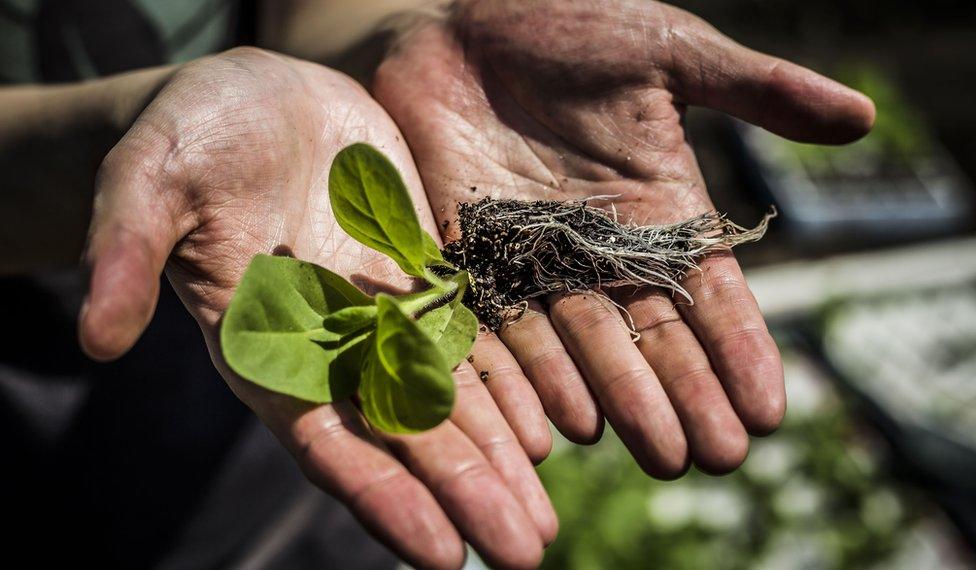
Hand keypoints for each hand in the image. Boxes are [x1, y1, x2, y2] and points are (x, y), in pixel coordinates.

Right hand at [80, 47, 554, 568]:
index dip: (383, 496)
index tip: (441, 553)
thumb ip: (129, 252)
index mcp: (267, 347)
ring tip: (544, 514)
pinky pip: (474, 334)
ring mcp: (383, 313)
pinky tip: (553, 423)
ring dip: (499, 455)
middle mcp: (332, 347)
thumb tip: (94, 336)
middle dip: (465, 493)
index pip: (327, 441)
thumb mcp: (149, 179)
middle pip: (406, 435)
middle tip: (527, 552)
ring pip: (451, 397)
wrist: (254, 95)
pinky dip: (511, 378)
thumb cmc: (190, 135)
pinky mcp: (421, 274)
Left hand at [373, 0, 873, 475]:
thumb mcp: (668, 52)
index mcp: (656, 207)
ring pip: (580, 343)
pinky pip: (499, 323)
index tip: (768, 408)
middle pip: (648, 332)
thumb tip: (861, 116)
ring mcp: (532, 256)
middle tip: (713, 456)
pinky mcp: (469, 254)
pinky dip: (528, 374)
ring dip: (618, 399)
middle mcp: (598, 246)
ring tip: (653, 451)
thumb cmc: (567, 22)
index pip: (708, 290)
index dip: (739, 347)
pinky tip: (561, 422)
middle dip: (683, 393)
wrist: (458, 16)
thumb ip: (754, 90)